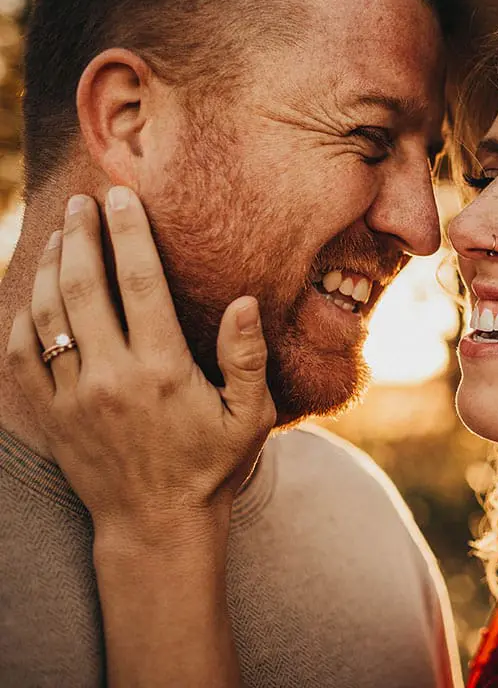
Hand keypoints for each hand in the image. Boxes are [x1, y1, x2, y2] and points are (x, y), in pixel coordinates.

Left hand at [5, 187, 275, 546]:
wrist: (156, 525)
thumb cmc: (212, 465)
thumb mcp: (250, 416)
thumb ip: (246, 357)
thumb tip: (242, 301)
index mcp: (162, 370)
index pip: (140, 283)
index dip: (130, 233)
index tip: (123, 196)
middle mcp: (110, 377)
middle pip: (84, 286)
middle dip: (81, 235)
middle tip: (82, 202)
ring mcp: (72, 397)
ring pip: (47, 314)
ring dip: (50, 266)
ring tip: (60, 233)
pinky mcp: (48, 415)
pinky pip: (21, 354)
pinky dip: (23, 315)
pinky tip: (36, 291)